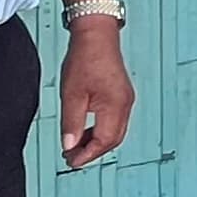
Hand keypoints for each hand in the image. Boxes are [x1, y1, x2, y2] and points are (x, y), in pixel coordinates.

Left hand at [59, 20, 135, 168]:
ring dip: (97, 142)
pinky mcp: (123, 95)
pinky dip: (101, 130)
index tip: (71, 161)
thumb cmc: (85, 59)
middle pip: (113, 140)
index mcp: (115, 106)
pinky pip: (116, 121)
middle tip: (73, 157)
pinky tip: (86, 130)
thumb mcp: (71, 94)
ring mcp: (126, 100)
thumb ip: (72, 123)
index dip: (87, 155)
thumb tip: (70, 145)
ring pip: (115, 132)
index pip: (104, 141)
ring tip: (77, 145)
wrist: (97, 35)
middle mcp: (125, 105)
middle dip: (93, 152)